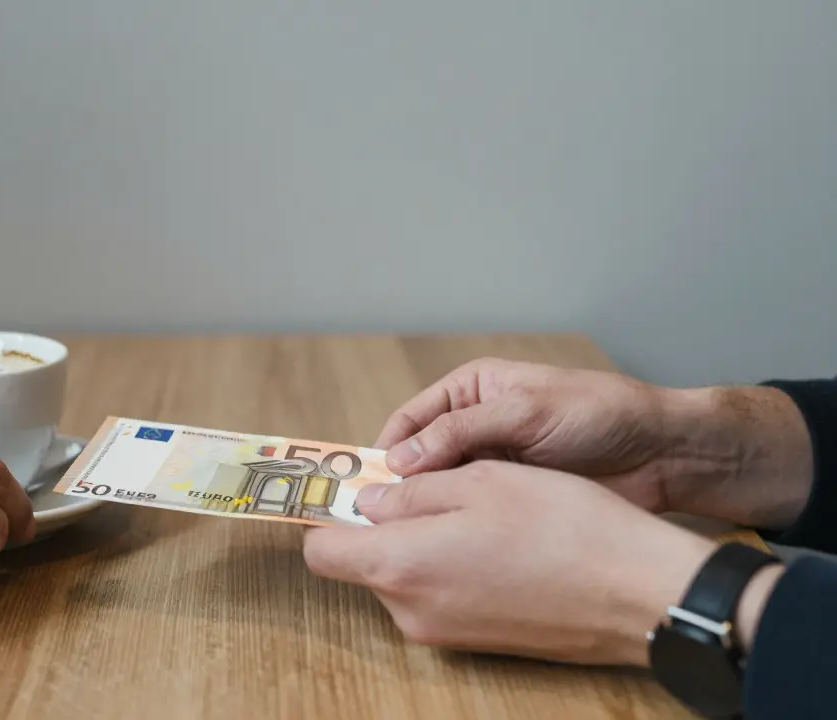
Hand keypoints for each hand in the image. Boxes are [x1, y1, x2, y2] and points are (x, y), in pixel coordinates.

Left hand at [304, 461, 720, 665]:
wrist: (640, 594)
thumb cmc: (564, 526)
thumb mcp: (481, 482)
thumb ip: (412, 493)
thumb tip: (369, 501)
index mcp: (401, 566)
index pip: (322, 552)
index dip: (327, 517)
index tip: (345, 490)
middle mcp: (412, 611)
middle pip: (365, 564)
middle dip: (384, 526)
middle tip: (430, 487)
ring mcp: (445, 633)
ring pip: (405, 578)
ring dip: (423, 545)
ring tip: (479, 511)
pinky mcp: (477, 642)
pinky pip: (441, 597)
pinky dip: (451, 568)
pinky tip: (499, 542)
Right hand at [374, 358, 812, 528]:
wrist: (662, 453)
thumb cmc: (598, 414)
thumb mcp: (526, 413)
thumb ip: (462, 431)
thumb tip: (400, 460)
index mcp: (473, 390)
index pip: (412, 418)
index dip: (388, 449)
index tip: (367, 484)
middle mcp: (475, 425)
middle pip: (420, 455)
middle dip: (401, 483)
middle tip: (380, 518)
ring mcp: (494, 463)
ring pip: (444, 486)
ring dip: (428, 506)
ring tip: (407, 534)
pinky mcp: (513, 496)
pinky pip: (473, 509)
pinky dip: (456, 523)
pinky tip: (445, 543)